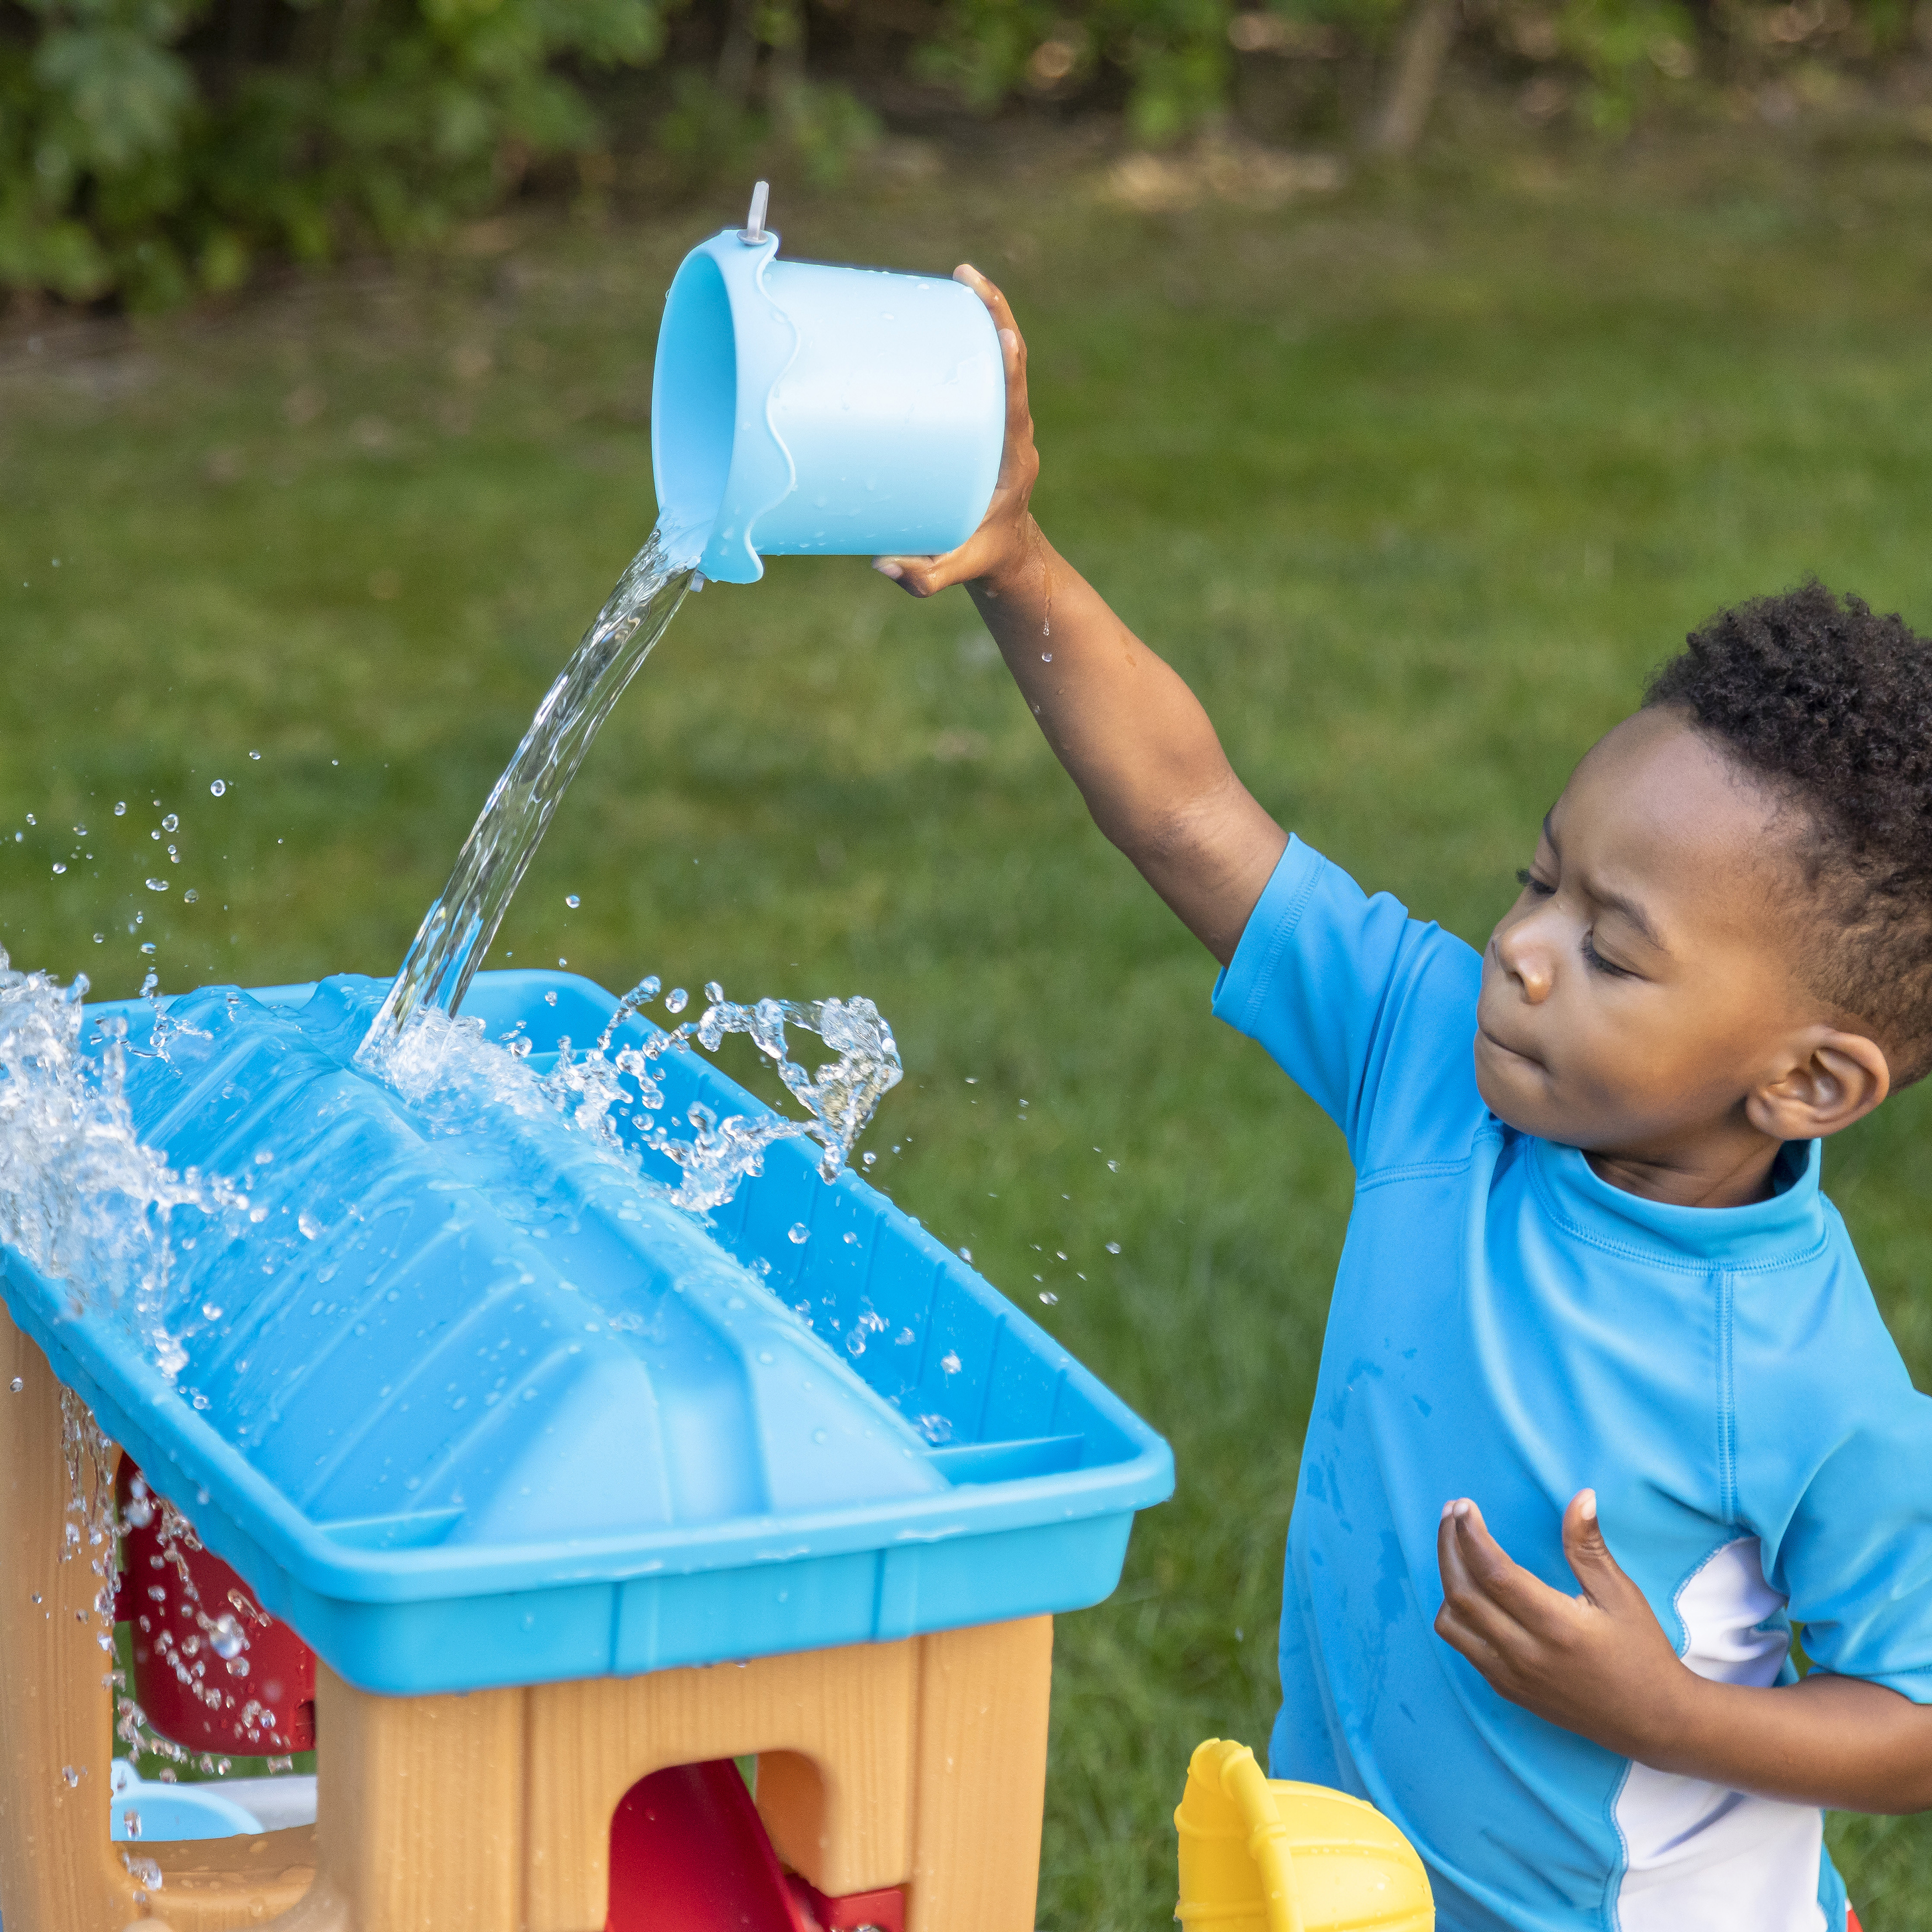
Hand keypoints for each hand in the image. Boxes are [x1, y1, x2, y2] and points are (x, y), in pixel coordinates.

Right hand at [873, 264, 1040, 599]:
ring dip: (989, 313)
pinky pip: (988, 367)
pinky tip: (948, 307)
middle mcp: (1015, 432)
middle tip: (967, 276)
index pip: (1017, 404)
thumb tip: (882, 566)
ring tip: (962, 276)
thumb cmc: (982, 556)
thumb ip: (924, 577)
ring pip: (1004, 356)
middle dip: (997, 316)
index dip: (1011, 369)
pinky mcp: (989, 417)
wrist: (1008, 553)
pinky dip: (975, 334)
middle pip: (1014, 362)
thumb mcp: (956, 569)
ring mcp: (1005, 421)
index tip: (1003, 333)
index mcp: (1015, 461)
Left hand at [1434, 1490, 1692, 1762]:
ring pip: (1452, 1623)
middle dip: (1449, 1546)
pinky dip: (1456, 1613)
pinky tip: (1468, 1588)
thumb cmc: (1641, 1652)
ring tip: (1455, 1546)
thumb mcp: (1622, 1594)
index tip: (1463, 1506)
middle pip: (1462, 1593)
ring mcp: (1512, 1676)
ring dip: (1446, 1580)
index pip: (1494, 1573)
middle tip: (1451, 1513)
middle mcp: (1526, 1654)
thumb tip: (1582, 1496)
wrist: (1652, 1721)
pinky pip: (1464, 1648)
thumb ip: (1590, 1546)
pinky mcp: (1508, 1690)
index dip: (1470, 1535)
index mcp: (1556, 1626)